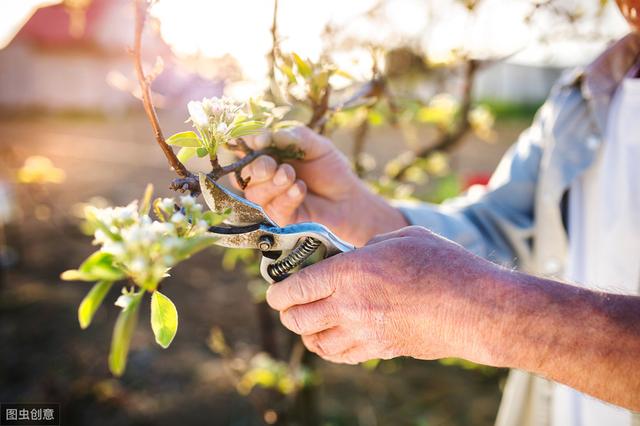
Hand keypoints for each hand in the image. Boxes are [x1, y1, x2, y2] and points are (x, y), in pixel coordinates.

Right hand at [240, 126, 406, 245]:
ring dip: (273, 183)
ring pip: (254, 193)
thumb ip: (294, 137)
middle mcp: (264, 178)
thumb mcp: (317, 146)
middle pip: (245, 173)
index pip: (246, 148)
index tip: (259, 141)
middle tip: (273, 165)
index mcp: (269, 155)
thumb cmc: (331, 170)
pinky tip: (300, 189)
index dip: (246, 144)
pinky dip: (286, 197)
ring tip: (293, 177)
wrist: (348, 199)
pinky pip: (272, 209)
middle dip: (258, 167)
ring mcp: (269, 200)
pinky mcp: (279, 219)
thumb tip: (268, 136)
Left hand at [265, 226, 499, 364]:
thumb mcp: (402, 237)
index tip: (274, 292)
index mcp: (350, 272)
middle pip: (298, 318)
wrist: (476, 308)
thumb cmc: (444, 265)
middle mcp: (349, 306)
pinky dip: (329, 349)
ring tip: (308, 323)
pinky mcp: (381, 350)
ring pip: (316, 342)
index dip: (278, 291)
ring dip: (306, 333)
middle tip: (288, 305)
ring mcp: (364, 332)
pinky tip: (332, 340)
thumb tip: (357, 253)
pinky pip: (341, 356)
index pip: (297, 287)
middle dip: (287, 312)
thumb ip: (370, 245)